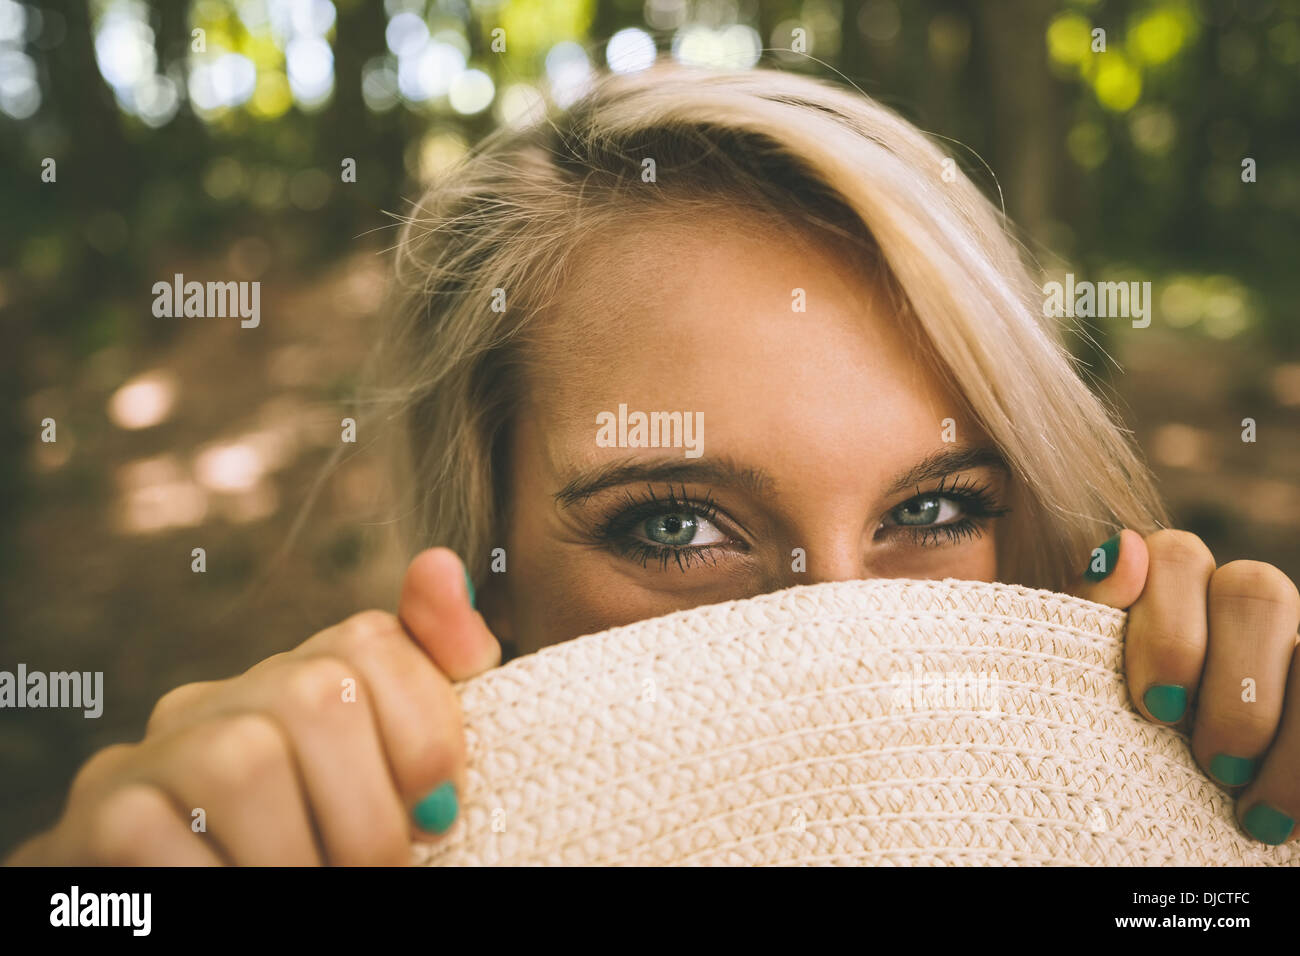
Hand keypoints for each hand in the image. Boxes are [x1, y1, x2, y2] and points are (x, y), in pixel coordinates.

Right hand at [4, 548, 497, 865]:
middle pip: (315, 695)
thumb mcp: (397, 768)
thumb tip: (443, 566)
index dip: (423, 731)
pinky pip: (154, 833)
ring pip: (243, 761)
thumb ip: (436, 674)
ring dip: (299, 856)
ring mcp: (157, 750)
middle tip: (384, 872)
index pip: (370, 642)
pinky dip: (219, 880)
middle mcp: (226, 697)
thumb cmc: (321, 845)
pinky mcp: (103, 814)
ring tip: (318, 893)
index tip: (438, 816)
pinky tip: (248, 900)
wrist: (182, 906)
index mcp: (302, 676)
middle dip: (369, 808)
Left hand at [1075, 529, 1299, 845]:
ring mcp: (1293, 645)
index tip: (1155, 710)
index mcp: (1172, 584)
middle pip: (1258, 589)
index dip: (1169, 630)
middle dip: (1234, 685)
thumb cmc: (1108, 731)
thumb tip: (1123, 550)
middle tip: (1213, 763)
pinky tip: (1282, 820)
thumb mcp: (1089, 680)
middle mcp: (1242, 602)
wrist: (1155, 802)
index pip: (1178, 555)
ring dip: (1283, 733)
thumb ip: (1094, 617)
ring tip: (1250, 809)